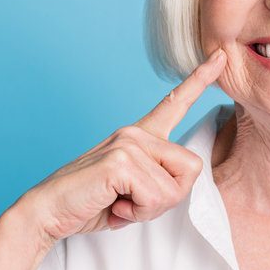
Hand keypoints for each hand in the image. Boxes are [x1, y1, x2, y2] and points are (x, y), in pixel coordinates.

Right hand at [21, 49, 227, 240]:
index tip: (221, 57)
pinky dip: (137, 211)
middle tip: (134, 203)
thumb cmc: (93, 202)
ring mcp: (129, 142)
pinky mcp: (121, 160)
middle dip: (169, 198)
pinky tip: (114, 206)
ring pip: (175, 188)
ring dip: (150, 208)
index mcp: (141, 135)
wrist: (48, 213)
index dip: (201, 80)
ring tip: (120, 203)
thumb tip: (183, 180)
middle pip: (192, 168)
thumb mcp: (136, 190)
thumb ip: (161, 179)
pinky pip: (156, 196)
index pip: (175, 103)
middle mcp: (136, 133)